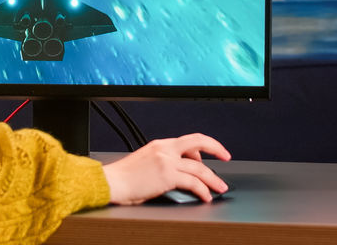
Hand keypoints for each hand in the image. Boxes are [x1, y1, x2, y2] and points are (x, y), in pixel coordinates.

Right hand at [102, 134, 230, 204]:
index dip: (204, 145)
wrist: (111, 182)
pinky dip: (203, 190)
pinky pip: (193, 182)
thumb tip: (179, 172)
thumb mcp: (146, 162)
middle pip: (199, 142)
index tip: (212, 152)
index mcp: (160, 145)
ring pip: (200, 168)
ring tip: (220, 187)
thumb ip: (163, 162)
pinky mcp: (167, 175)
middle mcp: (165, 149)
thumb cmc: (124, 177)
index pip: (189, 140)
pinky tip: (206, 196)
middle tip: (226, 157)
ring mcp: (167, 161)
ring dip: (214, 179)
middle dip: (216, 149)